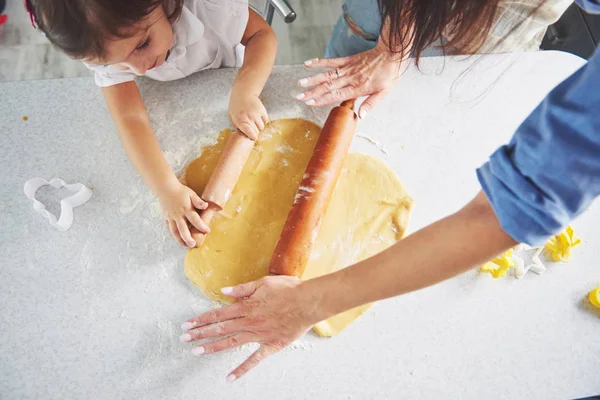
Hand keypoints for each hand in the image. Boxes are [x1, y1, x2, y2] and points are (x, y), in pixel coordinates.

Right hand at [159, 182, 209, 247]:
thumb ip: (198, 201)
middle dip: (188, 238)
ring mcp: (171, 217)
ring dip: (179, 239)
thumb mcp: (191, 194)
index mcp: (186, 209)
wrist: (165, 188)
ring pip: (174, 231)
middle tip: (193, 245)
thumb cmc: (180, 191)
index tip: (207, 231)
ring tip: (185, 245)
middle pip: (183, 229)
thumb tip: (206, 206)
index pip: (195, 219)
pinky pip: (168, 228)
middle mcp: (178, 215)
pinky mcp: (166, 217)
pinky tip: (176, 238)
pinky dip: (172, 234)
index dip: (201, 226)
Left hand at [180, 276, 321, 381]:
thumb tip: (225, 291)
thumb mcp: (263, 282)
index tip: (187, 324)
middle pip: (220, 328)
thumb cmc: (289, 289)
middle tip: (184, 339)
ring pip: (231, 342)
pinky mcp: (270, 345)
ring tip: (197, 352)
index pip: (218, 313)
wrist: (309, 301)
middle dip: (201, 333)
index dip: (201, 319)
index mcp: (247, 306)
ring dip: (213, 347)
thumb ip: (243, 289)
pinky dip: (241, 369)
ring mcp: (259, 335)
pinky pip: (254, 359)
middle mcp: (249, 322)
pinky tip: (229, 378)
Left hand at [228, 92, 268, 139]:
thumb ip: (237, 126)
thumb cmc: (236, 106)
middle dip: (254, 131)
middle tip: (251, 127)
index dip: (252, 136)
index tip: (253, 137)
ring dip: (259, 126)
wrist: (243, 93)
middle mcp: (249, 118)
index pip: (249, 132)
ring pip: (261, 127)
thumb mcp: (232, 116)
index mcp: (240, 120)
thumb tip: (244, 135)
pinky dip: (263, 120)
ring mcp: (256, 114)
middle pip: (256, 131)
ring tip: (254, 121)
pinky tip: (258, 116)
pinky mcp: (262, 111)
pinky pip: (265, 121)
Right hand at [296, 43, 403, 118]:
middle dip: (312, 92)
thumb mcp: (383, 93)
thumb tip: (361, 116)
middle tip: (299, 97)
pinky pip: (331, 61)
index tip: (310, 103)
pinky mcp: (347, 60)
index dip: (322, 100)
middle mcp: (349, 78)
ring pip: (327, 75)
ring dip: (312, 79)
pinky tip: (308, 64)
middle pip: (327, 86)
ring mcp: (347, 68)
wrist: (391, 54)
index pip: (336, 95)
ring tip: (300, 83)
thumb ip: (370, 104)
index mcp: (357, 88)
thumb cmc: (388, 75)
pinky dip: (319, 62)